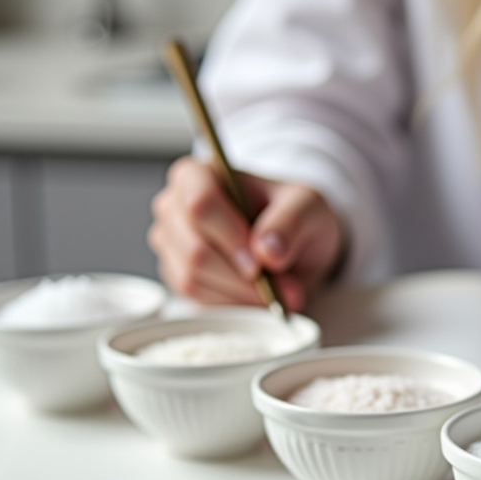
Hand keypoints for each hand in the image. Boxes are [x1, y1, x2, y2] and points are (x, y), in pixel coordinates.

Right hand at [148, 156, 346, 310]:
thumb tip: (267, 252)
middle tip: (286, 286)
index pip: (200, 204)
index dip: (231, 237)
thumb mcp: (307, 207)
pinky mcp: (178, 277)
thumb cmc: (292, 214)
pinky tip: (258, 297)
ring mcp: (172, 245)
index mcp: (198, 175)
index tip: (261, 262)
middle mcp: (174, 208)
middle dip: (243, 277)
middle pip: (196, 250)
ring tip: (279, 292)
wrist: (293, 243)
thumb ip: (290, 222)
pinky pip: (198, 300)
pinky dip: (234, 304)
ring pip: (194, 279)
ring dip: (242, 294)